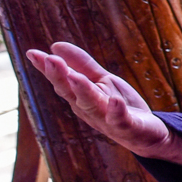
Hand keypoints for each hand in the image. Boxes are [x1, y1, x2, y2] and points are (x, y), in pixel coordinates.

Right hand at [23, 43, 181, 175]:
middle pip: (71, 92)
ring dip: (83, 90)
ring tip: (75, 76)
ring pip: (91, 105)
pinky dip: (116, 111)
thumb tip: (55, 45)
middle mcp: (89, 109)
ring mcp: (107, 119)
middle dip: (60, 76)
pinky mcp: (128, 127)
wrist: (149, 135)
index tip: (33, 53)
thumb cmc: (120, 106)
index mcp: (80, 97)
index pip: (61, 80)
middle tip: (50, 59)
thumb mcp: (101, 80)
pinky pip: (120, 120)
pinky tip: (114, 100)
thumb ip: (82, 64)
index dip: (47, 68)